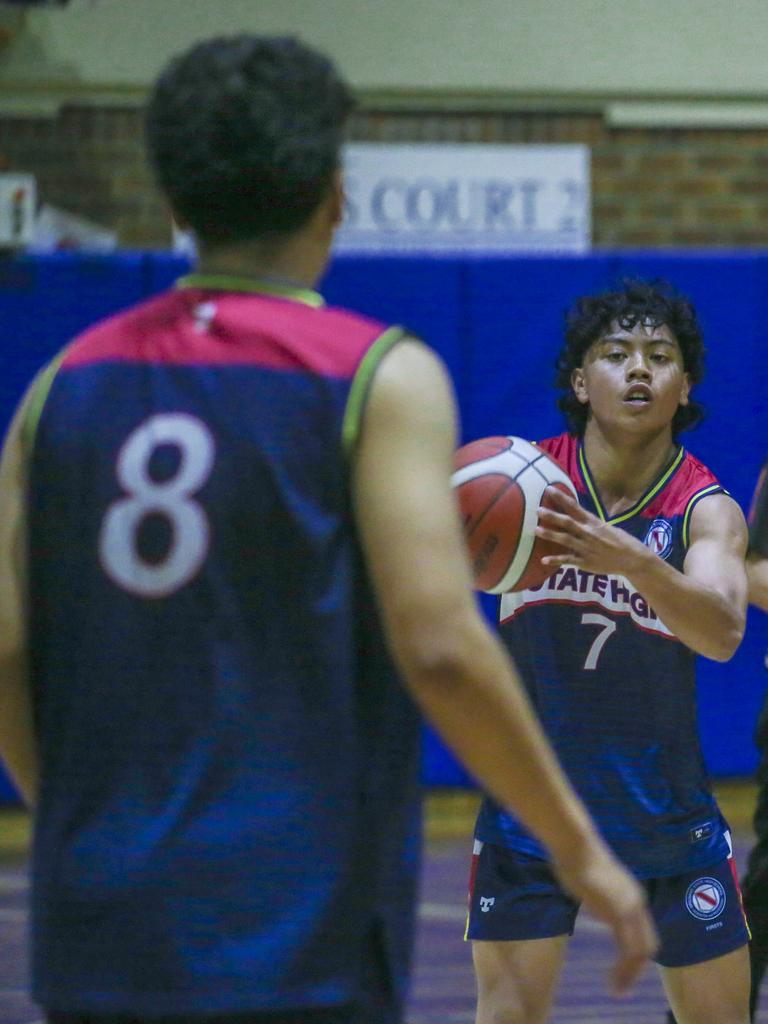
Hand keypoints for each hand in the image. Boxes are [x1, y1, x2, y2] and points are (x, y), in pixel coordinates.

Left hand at [536, 488, 647, 576]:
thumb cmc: (621, 541)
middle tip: (537, 510)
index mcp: (594, 522)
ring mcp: (586, 548)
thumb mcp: (607, 527)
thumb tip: (578, 514)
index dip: (561, 498)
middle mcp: (588, 533)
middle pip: (567, 522)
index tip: (549, 489)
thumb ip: (591, 522)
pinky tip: (543, 560)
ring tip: (536, 530)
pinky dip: (555, 560)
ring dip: (550, 535)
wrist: (632, 559)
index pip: (575, 507)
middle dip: (552, 516)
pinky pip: (568, 560)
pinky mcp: (585, 562)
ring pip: (565, 540)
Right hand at [552, 838, 657, 995]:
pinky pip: (628, 951)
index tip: (623, 970)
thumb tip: (598, 914)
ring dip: (630, 975)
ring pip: (641, 952)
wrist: (576, 847)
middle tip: (622, 987)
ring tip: (617, 990)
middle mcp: (637, 903)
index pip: (643, 932)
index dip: (637, 954)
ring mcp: (630, 909)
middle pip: (648, 945)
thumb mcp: (594, 886)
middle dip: (636, 970)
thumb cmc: (576, 860)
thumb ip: (600, 901)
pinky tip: (612, 980)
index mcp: (632, 896)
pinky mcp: (619, 915)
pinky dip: (623, 970)